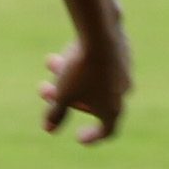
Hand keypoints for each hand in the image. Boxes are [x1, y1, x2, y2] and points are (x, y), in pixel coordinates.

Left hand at [40, 29, 130, 143]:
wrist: (101, 32)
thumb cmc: (81, 69)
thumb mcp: (63, 94)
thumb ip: (56, 113)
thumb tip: (49, 129)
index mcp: (114, 109)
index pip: (108, 131)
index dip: (93, 136)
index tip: (79, 136)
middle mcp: (123, 92)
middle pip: (91, 101)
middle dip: (65, 96)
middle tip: (44, 89)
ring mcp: (125, 72)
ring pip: (92, 79)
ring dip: (69, 74)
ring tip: (49, 61)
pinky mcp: (123, 53)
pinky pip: (99, 62)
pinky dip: (83, 61)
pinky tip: (69, 48)